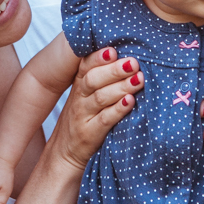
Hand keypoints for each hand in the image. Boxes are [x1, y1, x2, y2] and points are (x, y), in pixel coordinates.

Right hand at [47, 47, 143, 169]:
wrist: (65, 153)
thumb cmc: (83, 118)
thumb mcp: (85, 96)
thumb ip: (100, 78)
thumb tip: (128, 58)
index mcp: (79, 85)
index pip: (86, 66)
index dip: (99, 58)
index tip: (113, 50)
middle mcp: (79, 98)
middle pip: (94, 80)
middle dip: (114, 70)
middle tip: (133, 63)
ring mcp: (83, 116)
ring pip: (100, 98)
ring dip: (120, 87)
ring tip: (138, 79)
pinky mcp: (89, 134)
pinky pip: (104, 120)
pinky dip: (118, 110)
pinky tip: (130, 102)